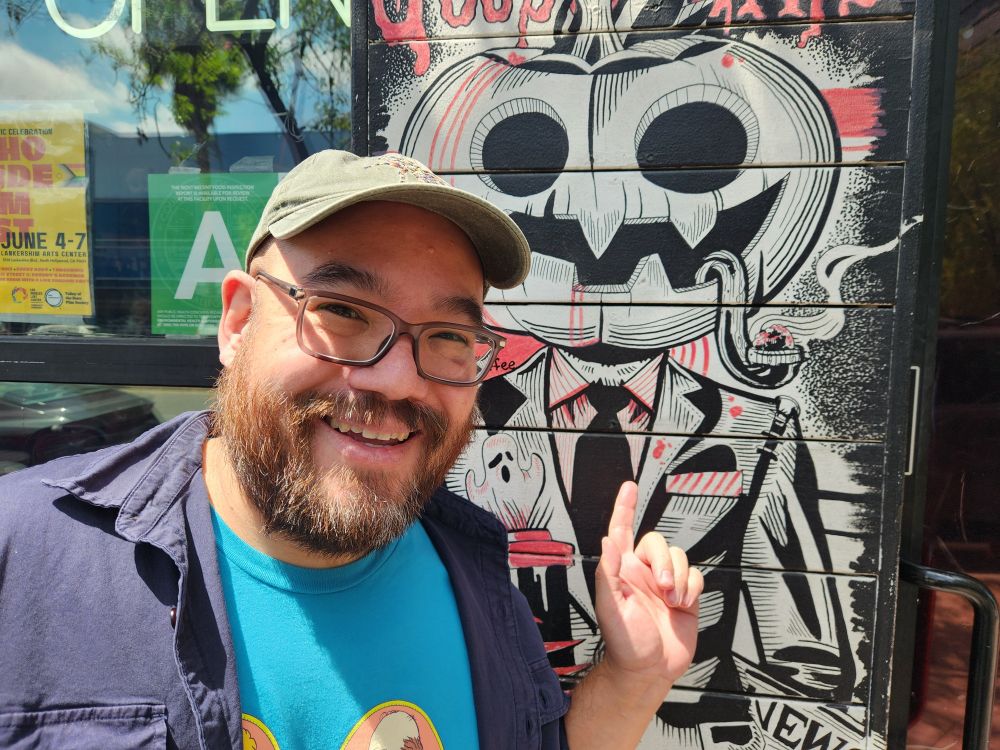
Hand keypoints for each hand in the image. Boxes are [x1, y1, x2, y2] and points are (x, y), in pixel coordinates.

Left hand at [595, 481, 702, 689]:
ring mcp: (665, 583)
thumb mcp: (610, 608)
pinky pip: (695, 574)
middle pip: (658, 542)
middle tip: (663, 589)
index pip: (621, 530)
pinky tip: (683, 603)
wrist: (651, 670)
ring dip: (678, 577)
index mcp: (621, 570)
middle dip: (664, 562)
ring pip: (679, 557)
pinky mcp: (685, 595)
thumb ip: (608, 573)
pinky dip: (692, 587)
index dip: (625, 507)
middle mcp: (643, 572)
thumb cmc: (625, 644)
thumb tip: (608, 540)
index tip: (629, 487)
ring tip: (671, 601)